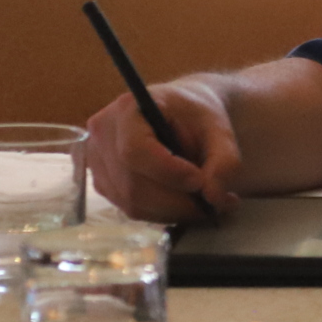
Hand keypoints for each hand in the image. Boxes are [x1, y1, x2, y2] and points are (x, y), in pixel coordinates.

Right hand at [84, 78, 239, 222]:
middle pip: (132, 183)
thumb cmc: (196, 115)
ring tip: (206, 206)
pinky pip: (130, 209)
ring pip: (131, 202)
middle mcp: (102, 135)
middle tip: (215, 205)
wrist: (182, 113)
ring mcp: (97, 162)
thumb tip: (216, 197)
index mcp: (127, 108)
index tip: (200, 182)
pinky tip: (185, 204)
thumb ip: (224, 159)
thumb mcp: (218, 128)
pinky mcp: (103, 183)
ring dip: (172, 211)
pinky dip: (162, 213)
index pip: (134, 150)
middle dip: (176, 200)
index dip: (167, 171)